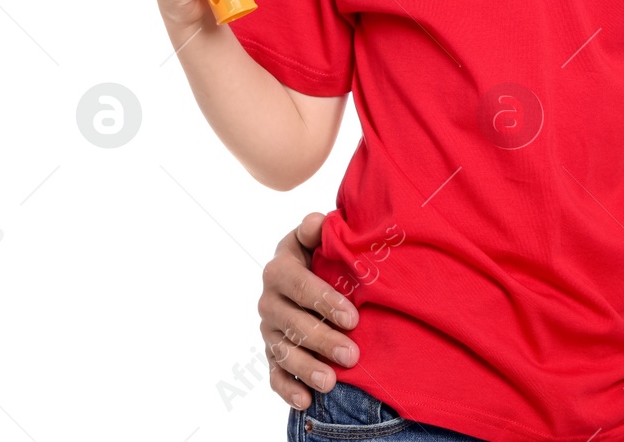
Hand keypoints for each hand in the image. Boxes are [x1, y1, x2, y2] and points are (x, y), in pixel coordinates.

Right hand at [259, 212, 359, 409]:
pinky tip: (305, 401)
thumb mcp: (317, 237)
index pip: (300, 286)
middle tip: (352, 355)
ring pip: (284, 352)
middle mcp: (269, 300)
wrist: (307, 271)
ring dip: (306, 368)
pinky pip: (274, 374)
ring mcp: (269, 329)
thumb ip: (317, 230)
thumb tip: (319, 223)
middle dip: (323, 341)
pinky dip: (287, 389)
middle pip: (293, 324)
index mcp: (280, 269)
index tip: (354, 318)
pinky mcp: (271, 353)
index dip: (325, 302)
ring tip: (331, 383)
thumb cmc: (320, 253)